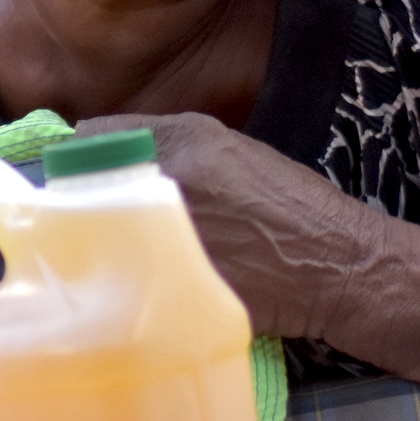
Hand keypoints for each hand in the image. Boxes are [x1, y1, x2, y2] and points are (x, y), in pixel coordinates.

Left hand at [69, 112, 368, 338]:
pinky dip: (122, 279)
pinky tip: (136, 283)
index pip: (92, 137)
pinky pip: (124, 277)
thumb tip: (105, 153)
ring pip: (99, 234)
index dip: (82, 158)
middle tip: (90, 217)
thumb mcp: (233, 150)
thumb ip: (170, 144)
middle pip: (86, 187)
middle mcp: (174, 181)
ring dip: (98, 242)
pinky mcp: (178, 283)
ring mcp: (173, 233)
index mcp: (187, 140)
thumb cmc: (291, 206)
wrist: (340, 266)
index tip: (80, 175)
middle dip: (83, 201)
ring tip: (113, 252)